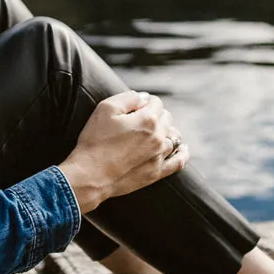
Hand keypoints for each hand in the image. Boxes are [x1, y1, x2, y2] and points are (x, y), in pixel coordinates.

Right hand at [58, 90, 189, 213]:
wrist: (90, 175)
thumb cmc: (95, 140)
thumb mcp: (106, 108)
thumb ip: (128, 97)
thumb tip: (144, 98)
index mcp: (148, 119)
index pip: (156, 102)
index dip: (145, 101)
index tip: (134, 106)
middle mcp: (158, 137)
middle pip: (166, 118)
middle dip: (155, 114)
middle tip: (139, 119)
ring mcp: (159, 156)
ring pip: (174, 137)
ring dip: (166, 131)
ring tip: (157, 131)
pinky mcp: (156, 173)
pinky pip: (178, 162)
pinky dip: (182, 153)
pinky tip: (183, 149)